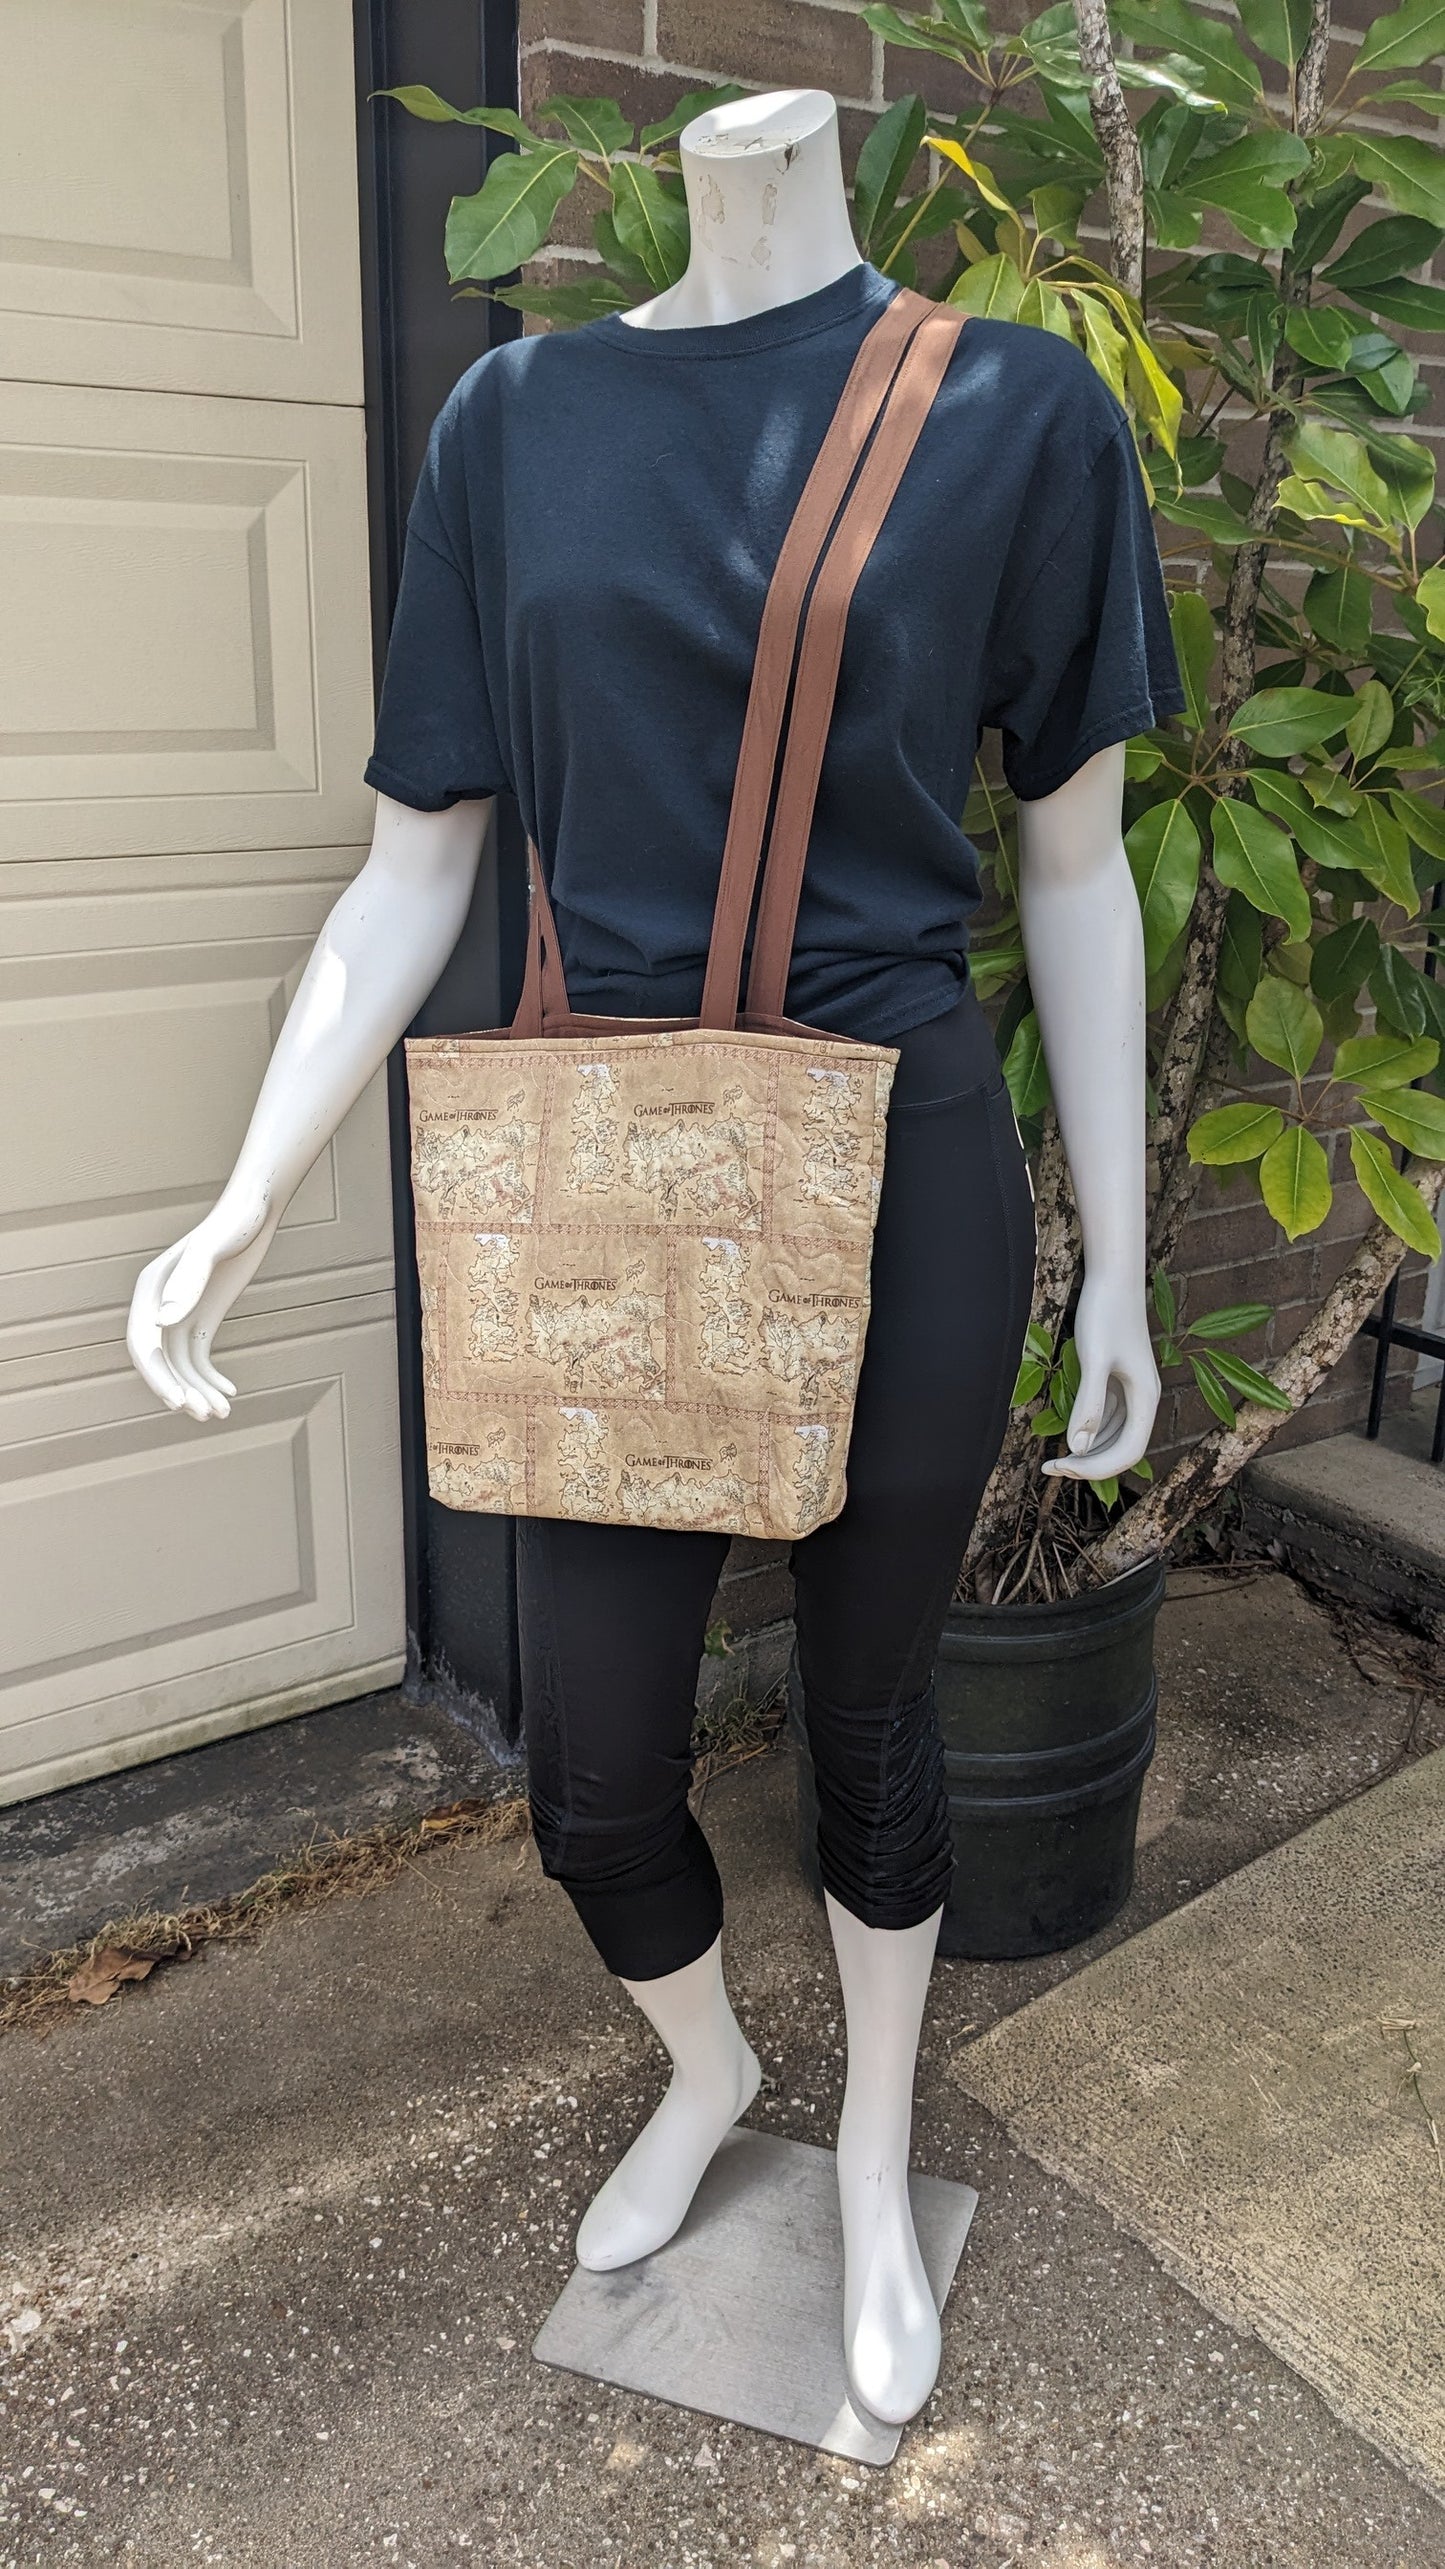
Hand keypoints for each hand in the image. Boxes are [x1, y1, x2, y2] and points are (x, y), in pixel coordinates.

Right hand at [126, 1188, 281, 1421]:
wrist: (256, 1208)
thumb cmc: (232, 1221)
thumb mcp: (211, 1250)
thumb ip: (187, 1282)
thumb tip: (162, 1321)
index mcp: (150, 1289)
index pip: (144, 1343)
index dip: (157, 1376)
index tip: (179, 1402)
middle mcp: (160, 1304)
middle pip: (161, 1360)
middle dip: (180, 1390)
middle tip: (205, 1414)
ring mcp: (182, 1312)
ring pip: (182, 1364)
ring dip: (199, 1390)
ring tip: (222, 1412)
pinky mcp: (204, 1316)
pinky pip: (200, 1357)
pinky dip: (212, 1377)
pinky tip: (230, 1392)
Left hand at [1041, 1269, 1159, 1482]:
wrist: (1114, 1276)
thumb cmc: (1105, 1313)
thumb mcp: (1095, 1359)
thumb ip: (1089, 1404)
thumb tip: (1078, 1447)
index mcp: (1146, 1397)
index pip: (1128, 1453)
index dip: (1096, 1469)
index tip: (1060, 1466)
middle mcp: (1145, 1399)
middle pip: (1123, 1449)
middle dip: (1090, 1464)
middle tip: (1050, 1468)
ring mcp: (1134, 1390)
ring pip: (1115, 1436)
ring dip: (1090, 1452)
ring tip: (1054, 1459)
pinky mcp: (1121, 1380)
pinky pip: (1110, 1418)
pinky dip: (1091, 1432)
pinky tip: (1067, 1435)